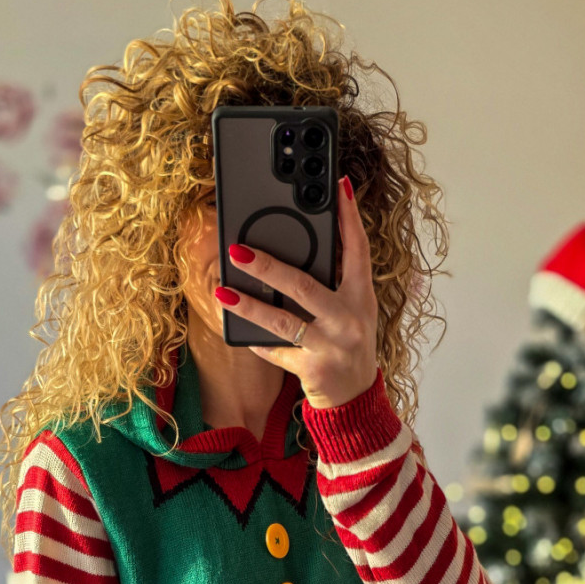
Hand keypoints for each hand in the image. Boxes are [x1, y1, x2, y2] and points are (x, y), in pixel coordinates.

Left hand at [214, 176, 378, 409]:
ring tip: (222, 291)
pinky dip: (257, 340)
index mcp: (362, 296)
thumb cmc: (348, 343)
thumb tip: (303, 242)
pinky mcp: (312, 369)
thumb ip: (337, 278)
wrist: (355, 396)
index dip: (349, 217)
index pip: (358, 249)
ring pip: (284, 322)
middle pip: (305, 287)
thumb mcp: (354, 308)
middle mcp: (349, 319)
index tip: (338, 187)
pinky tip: (237, 329)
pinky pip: (276, 352)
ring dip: (250, 306)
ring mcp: (330, 346)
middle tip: (238, 251)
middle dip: (269, 267)